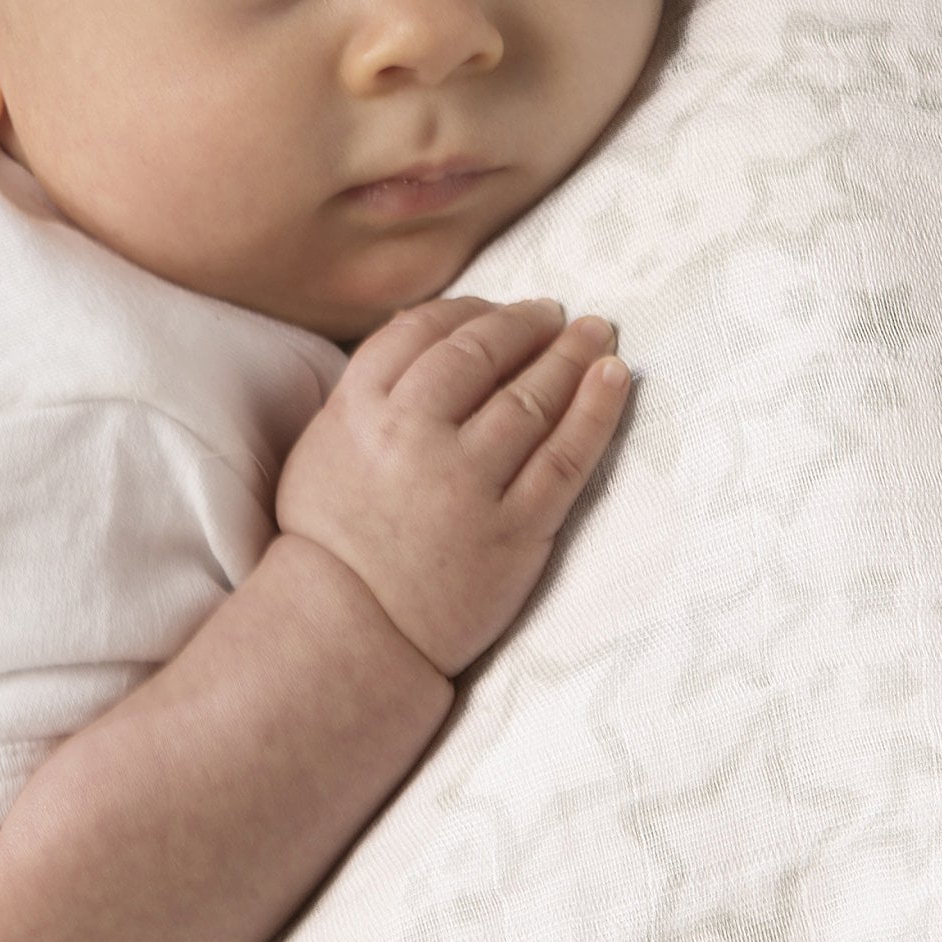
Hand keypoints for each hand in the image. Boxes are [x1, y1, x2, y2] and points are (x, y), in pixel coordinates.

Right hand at [276, 295, 629, 677]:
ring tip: (594, 332)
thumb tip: (422, 322)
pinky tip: (615, 375)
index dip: (471, 309)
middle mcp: (414, 436)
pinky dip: (596, 409)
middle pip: (482, 354)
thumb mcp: (326, 444)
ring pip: (531, 398)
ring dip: (570, 354)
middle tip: (553, 313)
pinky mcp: (515, 530)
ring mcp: (467, 483)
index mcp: (360, 410)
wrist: (349, 634)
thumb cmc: (336, 538)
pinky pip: (566, 457)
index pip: (425, 331)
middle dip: (524, 325)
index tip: (500, 307)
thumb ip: (369, 384)